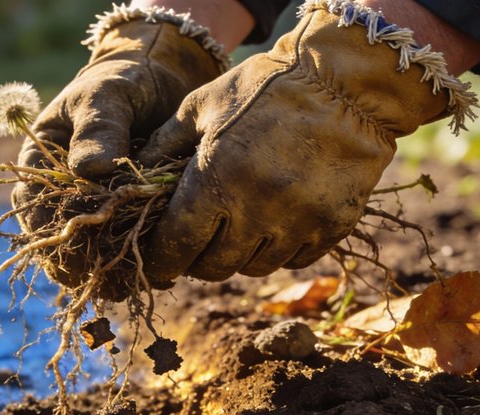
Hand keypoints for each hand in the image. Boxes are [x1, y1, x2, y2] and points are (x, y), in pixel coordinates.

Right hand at [11, 6, 226, 288]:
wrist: (161, 79)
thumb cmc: (124, 80)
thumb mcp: (106, 94)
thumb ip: (98, 126)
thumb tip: (91, 169)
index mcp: (41, 165)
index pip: (34, 210)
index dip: (53, 235)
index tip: (81, 249)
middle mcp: (62, 195)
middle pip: (60, 244)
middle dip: (83, 265)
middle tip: (112, 278)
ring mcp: (95, 210)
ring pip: (92, 257)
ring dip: (111, 272)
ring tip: (138, 280)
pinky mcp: (128, 218)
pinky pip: (126, 251)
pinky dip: (139, 263)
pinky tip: (162, 271)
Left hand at [135, 1, 475, 284]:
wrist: (348, 81)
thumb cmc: (266, 86)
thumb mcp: (203, 105)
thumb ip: (164, 145)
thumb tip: (131, 179)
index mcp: (216, 179)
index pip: (177, 244)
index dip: (161, 261)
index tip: (156, 267)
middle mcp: (256, 209)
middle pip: (214, 266)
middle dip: (198, 261)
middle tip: (198, 244)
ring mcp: (299, 221)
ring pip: (255, 267)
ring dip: (239, 255)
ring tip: (238, 230)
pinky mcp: (333, 226)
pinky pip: (295, 260)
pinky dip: (280, 250)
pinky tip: (276, 224)